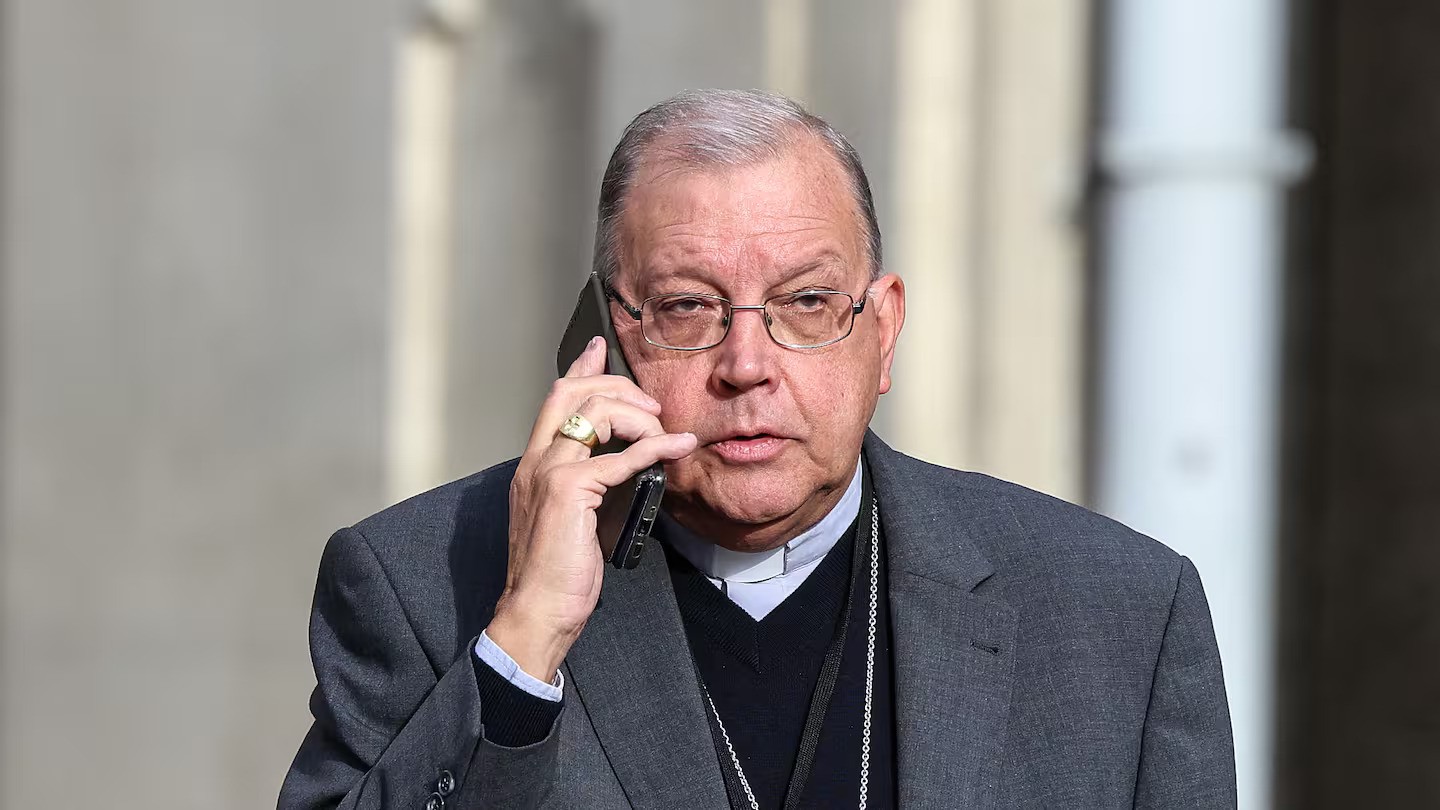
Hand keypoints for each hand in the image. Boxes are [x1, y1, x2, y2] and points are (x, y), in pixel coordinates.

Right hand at [485, 337, 696, 682]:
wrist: (536, 612)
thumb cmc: (556, 575)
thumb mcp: (575, 520)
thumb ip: (593, 487)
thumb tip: (629, 468)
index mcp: (533, 465)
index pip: (554, 401)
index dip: (580, 370)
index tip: (599, 350)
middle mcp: (535, 461)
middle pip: (571, 392)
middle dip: (617, 386)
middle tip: (650, 403)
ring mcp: (548, 472)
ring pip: (596, 413)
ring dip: (638, 415)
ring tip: (663, 432)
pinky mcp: (569, 491)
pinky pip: (621, 457)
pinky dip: (655, 448)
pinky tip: (677, 449)